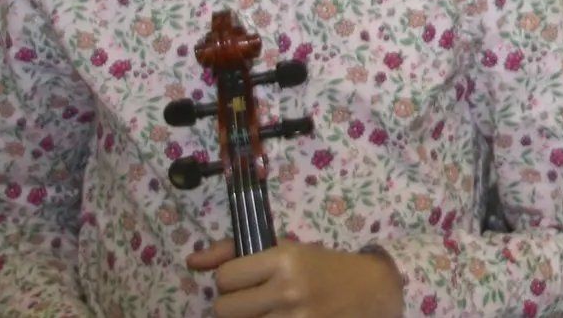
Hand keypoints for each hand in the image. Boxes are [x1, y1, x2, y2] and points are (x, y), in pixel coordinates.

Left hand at [187, 238, 403, 317]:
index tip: (247, 280)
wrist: (372, 292)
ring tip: (267, 312)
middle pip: (224, 309)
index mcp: (285, 259)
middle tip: (255, 302)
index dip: (232, 280)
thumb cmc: (324, 267)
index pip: (225, 277)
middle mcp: (288, 289)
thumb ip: (235, 252)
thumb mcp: (287, 250)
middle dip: (235, 306)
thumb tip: (191, 261)